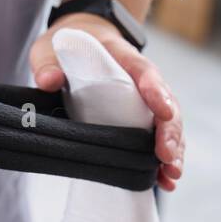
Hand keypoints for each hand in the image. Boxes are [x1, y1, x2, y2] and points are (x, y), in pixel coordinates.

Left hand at [29, 13, 183, 191]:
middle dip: (170, 131)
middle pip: (166, 103)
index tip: (164, 112)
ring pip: (168, 123)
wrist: (79, 40)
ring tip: (171, 174)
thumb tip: (49, 81)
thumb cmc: (66, 46)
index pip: (144, 71)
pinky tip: (164, 181)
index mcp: (121, 57)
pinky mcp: (140, 117)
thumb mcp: (49, 49)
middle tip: (166, 157)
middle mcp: (141, 78)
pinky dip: (163, 159)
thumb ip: (47, 63)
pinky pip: (158, 137)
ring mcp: (144, 100)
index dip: (155, 91)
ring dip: (173, 149)